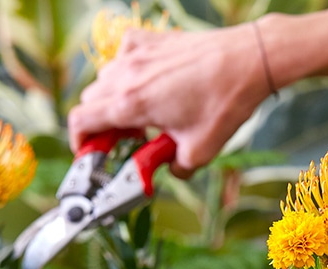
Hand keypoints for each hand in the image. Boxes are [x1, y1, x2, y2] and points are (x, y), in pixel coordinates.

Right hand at [69, 24, 273, 177]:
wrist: (248, 60)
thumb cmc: (224, 102)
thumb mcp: (199, 151)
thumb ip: (175, 167)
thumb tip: (171, 169)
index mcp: (132, 103)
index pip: (81, 120)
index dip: (79, 141)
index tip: (90, 152)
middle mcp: (128, 75)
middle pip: (91, 101)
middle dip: (100, 124)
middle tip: (124, 140)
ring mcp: (138, 53)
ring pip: (105, 78)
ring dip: (113, 99)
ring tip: (140, 114)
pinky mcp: (152, 40)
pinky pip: (123, 54)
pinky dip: (126, 70)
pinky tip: (147, 81)